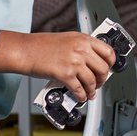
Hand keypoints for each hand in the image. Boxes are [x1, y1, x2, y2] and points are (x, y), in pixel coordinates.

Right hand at [0, 31, 116, 102]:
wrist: (25, 51)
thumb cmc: (41, 45)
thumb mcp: (68, 39)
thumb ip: (82, 47)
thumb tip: (93, 61)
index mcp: (84, 39)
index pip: (108, 51)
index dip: (111, 63)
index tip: (110, 68)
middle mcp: (82, 49)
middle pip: (103, 68)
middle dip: (103, 79)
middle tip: (100, 83)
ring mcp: (74, 62)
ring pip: (92, 80)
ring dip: (93, 89)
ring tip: (91, 93)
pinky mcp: (65, 74)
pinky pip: (79, 89)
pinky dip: (82, 95)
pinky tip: (81, 97)